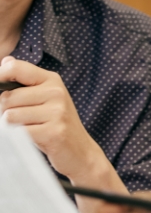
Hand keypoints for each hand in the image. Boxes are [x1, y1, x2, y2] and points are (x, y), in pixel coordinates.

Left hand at [0, 57, 106, 180]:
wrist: (81, 151)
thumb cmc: (58, 124)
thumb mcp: (45, 97)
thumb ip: (25, 80)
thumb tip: (5, 61)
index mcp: (52, 80)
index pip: (14, 68)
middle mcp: (56, 93)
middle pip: (7, 97)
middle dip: (7, 110)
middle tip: (24, 118)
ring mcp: (57, 112)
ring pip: (9, 115)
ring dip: (13, 126)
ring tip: (31, 128)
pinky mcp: (54, 131)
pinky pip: (20, 132)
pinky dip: (22, 138)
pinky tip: (37, 138)